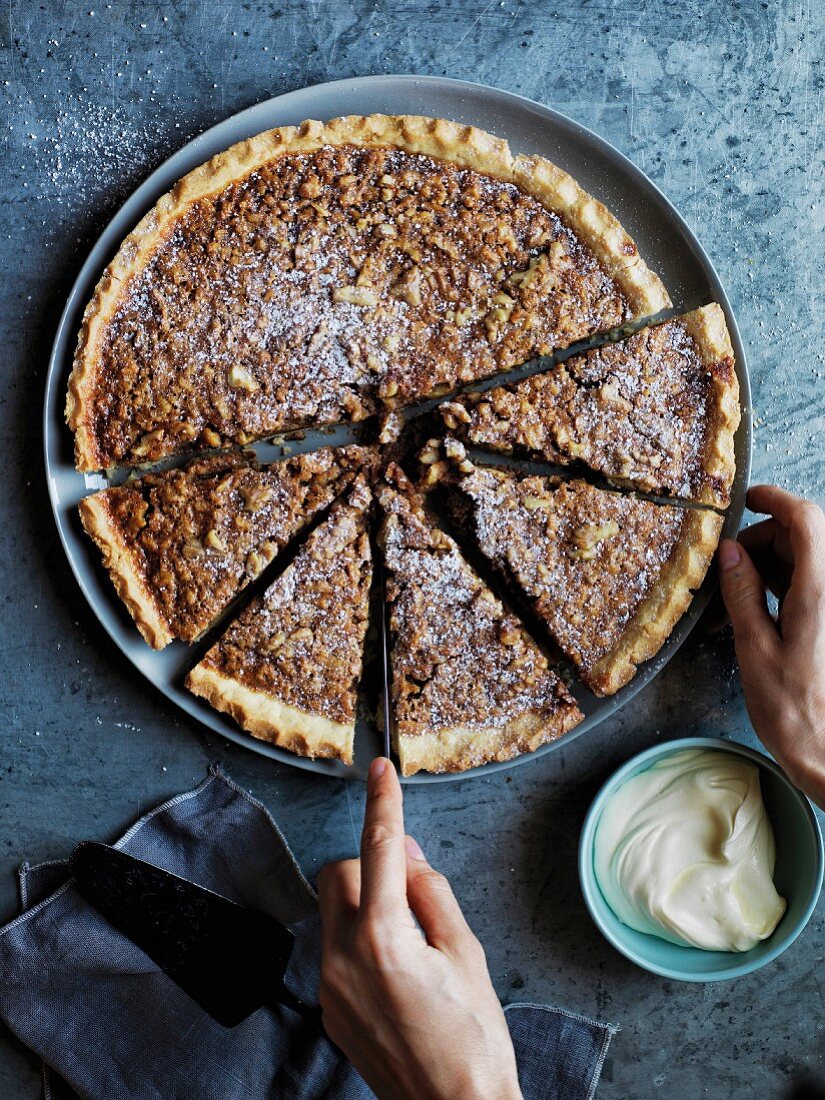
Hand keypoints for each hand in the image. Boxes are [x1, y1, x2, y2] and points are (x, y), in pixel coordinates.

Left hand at [317, 758, 521, 1099]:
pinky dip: (360, 941)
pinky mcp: (328, 1008)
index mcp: (384, 937)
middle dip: (373, 869)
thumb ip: (431, 891)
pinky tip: (397, 976)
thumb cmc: (473, 1039)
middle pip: (340, 873)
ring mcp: (330, 986)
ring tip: (409, 945)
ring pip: (334, 910)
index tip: (379, 769)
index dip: (383, 801)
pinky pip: (335, 949)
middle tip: (413, 898)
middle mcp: (343, 957)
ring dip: (365, 905)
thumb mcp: (466, 953)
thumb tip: (408, 852)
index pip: (381, 847)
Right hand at [718, 485, 824, 806]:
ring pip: (811, 557)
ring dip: (776, 562)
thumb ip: (743, 594)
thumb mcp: (755, 649)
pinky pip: (813, 583)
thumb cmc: (794, 711)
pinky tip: (764, 608)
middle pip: (808, 535)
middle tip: (732, 568)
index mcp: (817, 594)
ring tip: (744, 596)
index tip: (748, 498)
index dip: (776, 499)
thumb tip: (728, 553)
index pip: (806, 520)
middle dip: (767, 538)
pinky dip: (788, 583)